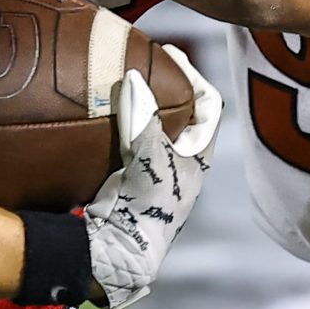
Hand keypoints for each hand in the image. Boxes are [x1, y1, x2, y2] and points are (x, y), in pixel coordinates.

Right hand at [84, 45, 222, 308]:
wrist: (116, 252)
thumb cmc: (144, 205)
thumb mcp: (148, 155)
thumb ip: (142, 115)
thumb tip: (134, 76)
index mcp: (198, 158)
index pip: (210, 107)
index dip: (196, 77)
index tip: (173, 56)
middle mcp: (182, 167)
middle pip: (183, 116)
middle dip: (167, 89)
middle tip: (145, 63)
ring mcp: (157, 178)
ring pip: (156, 131)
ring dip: (142, 107)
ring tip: (122, 83)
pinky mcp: (131, 185)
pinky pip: (129, 145)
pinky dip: (119, 127)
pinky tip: (99, 117)